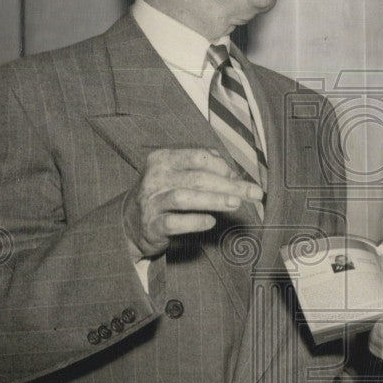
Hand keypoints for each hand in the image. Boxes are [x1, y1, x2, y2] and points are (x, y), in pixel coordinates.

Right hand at [122, 148, 262, 256]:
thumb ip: (205, 168)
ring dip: (214, 200)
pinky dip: (194, 221)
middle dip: (228, 185)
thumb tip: (235, 174)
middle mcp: (154, 177)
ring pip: (185, 197)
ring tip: (235, 204)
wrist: (130, 223)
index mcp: (163, 159)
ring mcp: (150, 202)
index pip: (199, 157)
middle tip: (252, 193)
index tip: (240, 179)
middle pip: (197, 177)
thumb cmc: (164, 195)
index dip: (223, 167)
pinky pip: (174, 222)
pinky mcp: (151, 225)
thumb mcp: (178, 174)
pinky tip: (210, 221)